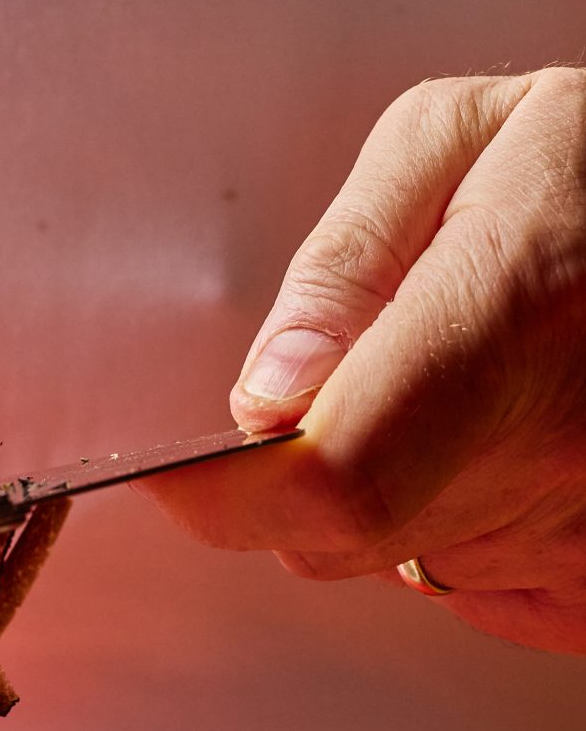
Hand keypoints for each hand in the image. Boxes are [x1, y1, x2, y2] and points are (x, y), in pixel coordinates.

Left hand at [148, 69, 585, 651]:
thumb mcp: (468, 137)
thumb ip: (345, 264)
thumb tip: (266, 395)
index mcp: (511, 321)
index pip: (327, 481)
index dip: (225, 497)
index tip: (181, 475)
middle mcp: (557, 446)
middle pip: (341, 537)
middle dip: (305, 475)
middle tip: (364, 375)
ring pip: (404, 563)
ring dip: (401, 493)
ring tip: (480, 386)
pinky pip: (480, 593)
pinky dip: (470, 529)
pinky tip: (521, 442)